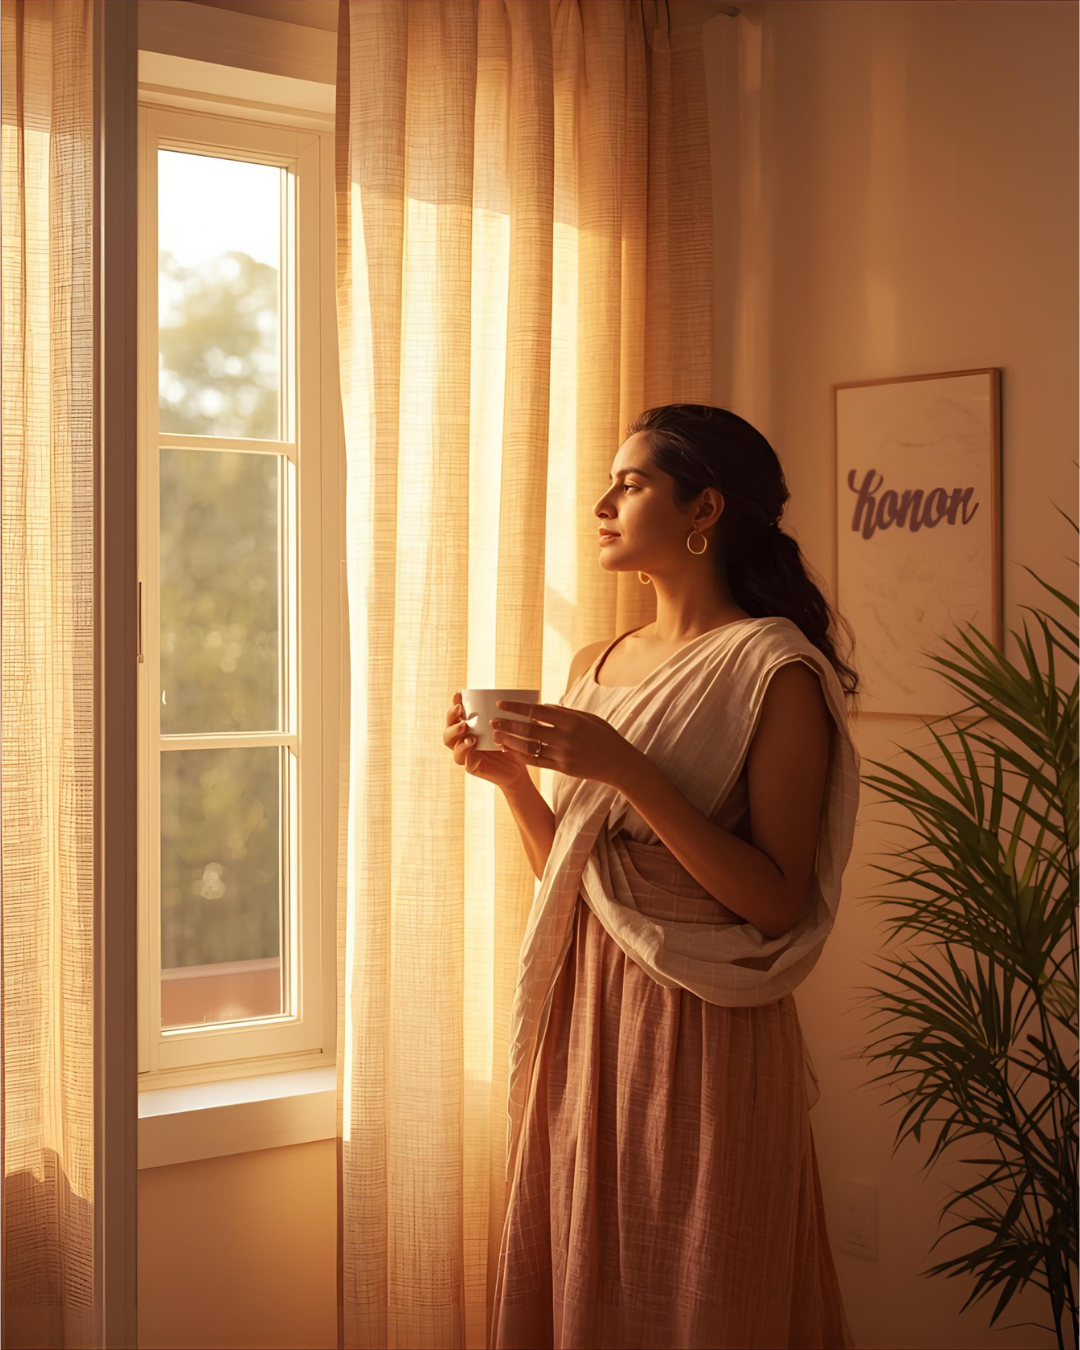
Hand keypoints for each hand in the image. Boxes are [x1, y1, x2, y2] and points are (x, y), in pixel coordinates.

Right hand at [443, 690, 527, 790]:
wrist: (518, 767)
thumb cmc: (510, 743)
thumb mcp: (506, 725)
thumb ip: (500, 714)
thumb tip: (502, 696)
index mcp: (467, 728)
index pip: (455, 716)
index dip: (454, 705)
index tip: (458, 695)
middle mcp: (462, 741)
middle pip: (448, 732)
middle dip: (452, 721)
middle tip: (462, 714)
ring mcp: (466, 755)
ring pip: (453, 747)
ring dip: (459, 738)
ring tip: (469, 734)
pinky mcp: (472, 767)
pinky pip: (466, 762)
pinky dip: (469, 753)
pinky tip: (475, 747)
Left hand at [489, 699, 639, 788]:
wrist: (618, 763)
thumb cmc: (603, 735)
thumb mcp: (586, 717)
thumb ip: (563, 712)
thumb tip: (541, 706)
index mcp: (570, 720)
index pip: (536, 711)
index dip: (516, 707)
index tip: (500, 704)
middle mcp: (565, 736)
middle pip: (529, 729)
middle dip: (508, 725)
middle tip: (492, 721)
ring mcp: (563, 753)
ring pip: (529, 747)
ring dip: (510, 742)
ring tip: (496, 737)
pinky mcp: (562, 768)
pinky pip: (537, 761)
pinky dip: (521, 756)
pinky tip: (510, 751)